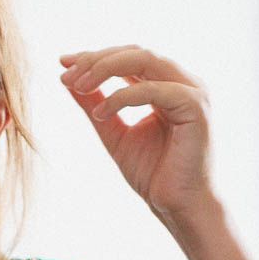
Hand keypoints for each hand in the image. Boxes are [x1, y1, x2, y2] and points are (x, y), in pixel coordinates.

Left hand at [59, 44, 221, 222]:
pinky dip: (123, 97)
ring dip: (106, 69)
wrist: (178, 207)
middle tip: (66, 76)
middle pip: (136, 52)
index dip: (95, 56)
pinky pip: (155, 90)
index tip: (63, 63)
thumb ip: (95, 104)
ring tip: (78, 87)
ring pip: (145, 59)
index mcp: (167, 86)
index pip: (129, 58)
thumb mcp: (113, 132)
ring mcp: (192, 92)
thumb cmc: (153, 173)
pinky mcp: (196, 107)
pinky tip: (100, 114)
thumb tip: (67, 80)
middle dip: (97, 60)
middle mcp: (182, 83)